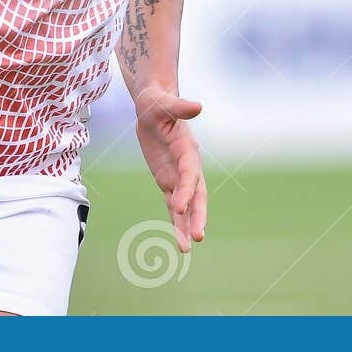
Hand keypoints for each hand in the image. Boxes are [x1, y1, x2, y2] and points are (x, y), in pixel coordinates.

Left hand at [133, 84, 206, 251]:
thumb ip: (179, 106)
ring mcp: (178, 176)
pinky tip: (178, 240)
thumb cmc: (157, 102)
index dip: (186, 190)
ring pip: (186, 205)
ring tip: (185, 249)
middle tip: (197, 237)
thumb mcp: (163, 102)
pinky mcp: (168, 181)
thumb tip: (197, 105)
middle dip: (197, 215)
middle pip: (196, 195)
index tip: (180, 207)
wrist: (153, 106)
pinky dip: (176, 221)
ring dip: (186, 225)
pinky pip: (173, 204)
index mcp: (187, 149)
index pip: (189, 174)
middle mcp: (187, 166)